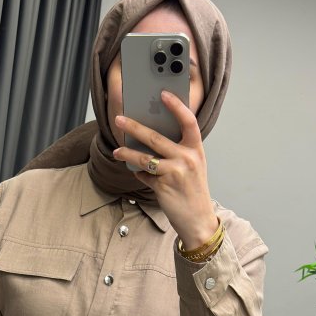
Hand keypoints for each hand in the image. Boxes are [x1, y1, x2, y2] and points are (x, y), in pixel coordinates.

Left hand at [112, 92, 218, 249]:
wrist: (198, 220)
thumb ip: (179, 151)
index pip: (188, 121)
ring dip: (127, 153)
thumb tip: (151, 138)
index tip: (163, 94)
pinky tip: (136, 173)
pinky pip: (144, 175)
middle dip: (134, 127)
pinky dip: (138, 174)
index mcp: (196, 149)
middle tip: (119, 120)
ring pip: (144, 158)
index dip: (176, 106)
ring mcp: (175, 172)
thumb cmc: (193, 191)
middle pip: (155, 138)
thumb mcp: (193, 166)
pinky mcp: (163, 186)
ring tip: (117, 151)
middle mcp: (187, 158)